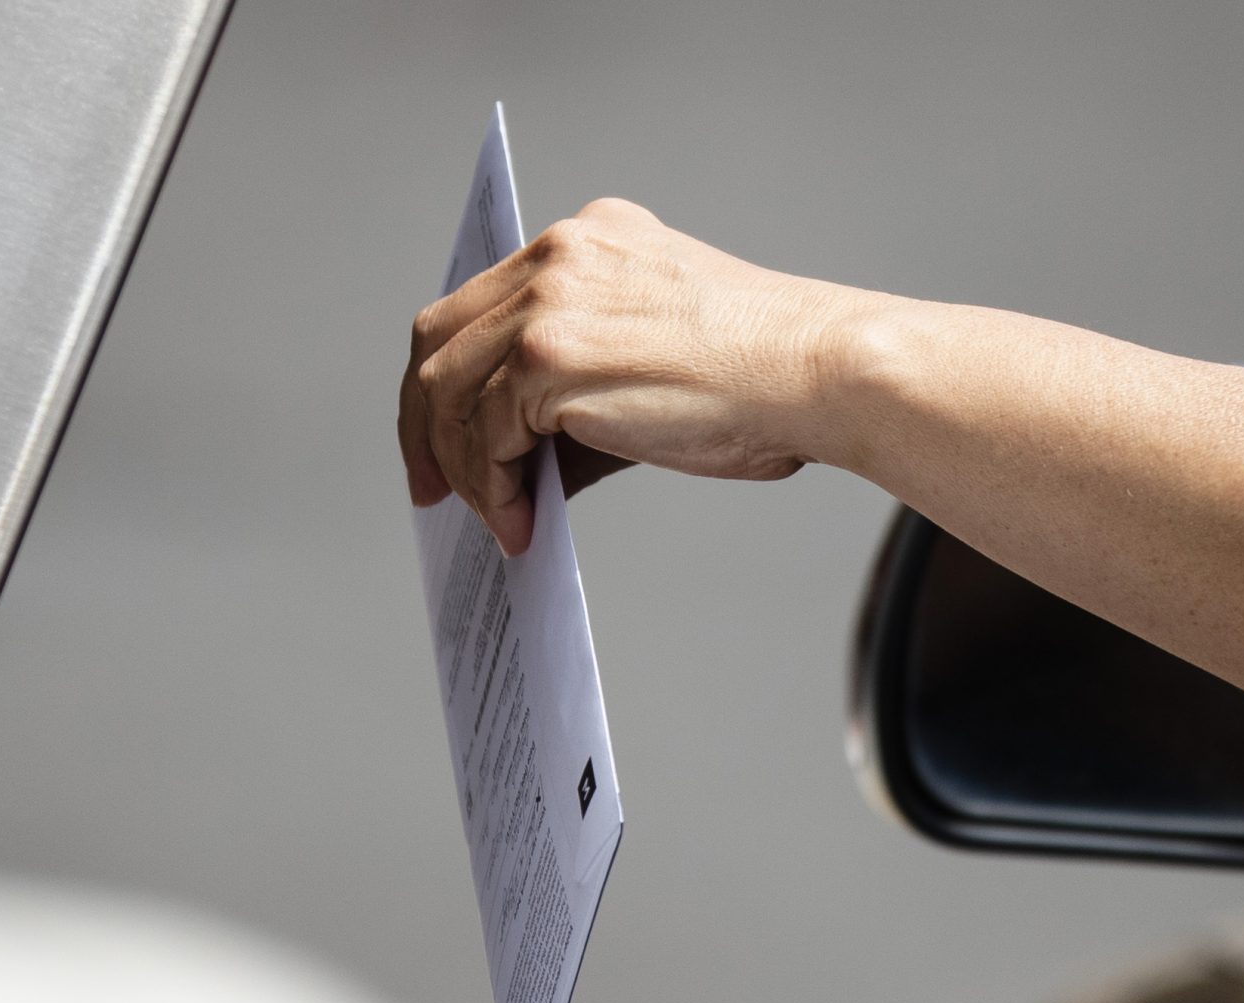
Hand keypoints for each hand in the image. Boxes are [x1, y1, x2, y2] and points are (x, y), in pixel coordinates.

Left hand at [398, 198, 869, 552]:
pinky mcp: (551, 355)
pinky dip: (492, 488)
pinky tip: (521, 523)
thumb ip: (577, 393)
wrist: (818, 374)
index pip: (481, 303)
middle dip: (425, 424)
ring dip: (463, 469)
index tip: (443, 439)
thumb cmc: (762, 382)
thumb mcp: (653, 359)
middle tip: (433, 489)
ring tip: (498, 522)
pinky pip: (485, 432)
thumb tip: (515, 469)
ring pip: (449, 390)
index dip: (448, 378)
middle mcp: (560, 252)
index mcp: (589, 239)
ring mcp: (550, 300)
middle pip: (440, 337)